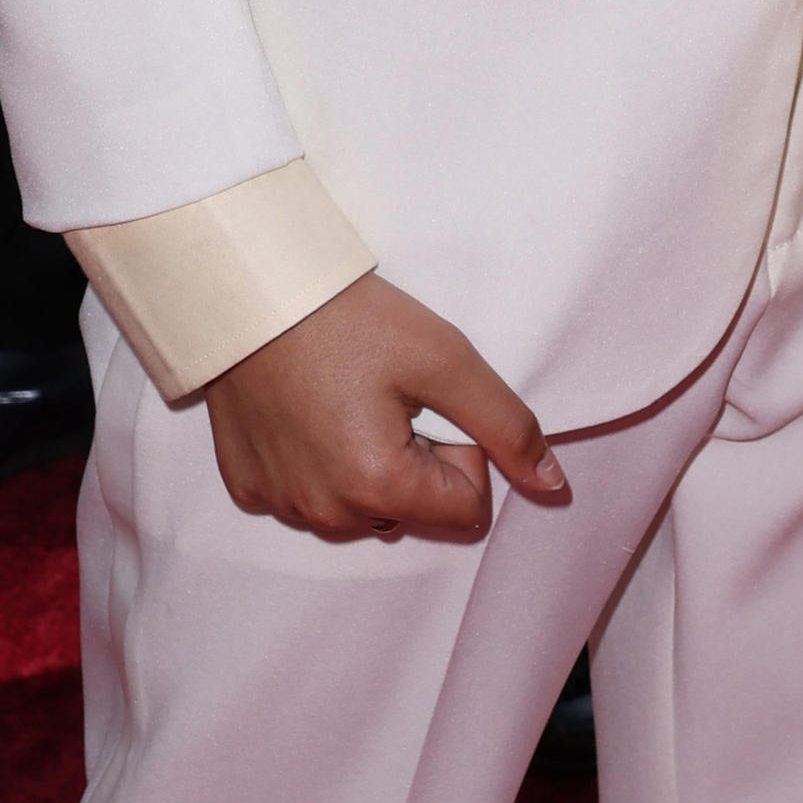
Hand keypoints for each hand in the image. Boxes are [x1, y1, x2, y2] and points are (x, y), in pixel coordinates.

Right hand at [204, 272, 573, 546]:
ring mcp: (282, 503)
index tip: (428, 403)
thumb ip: (508, 426)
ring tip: (343, 401)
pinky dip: (316, 464)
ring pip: (361, 511)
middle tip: (384, 397)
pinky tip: (306, 412)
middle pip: (413, 514)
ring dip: (367, 468)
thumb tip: (554, 486)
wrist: (250, 288)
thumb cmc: (349, 317)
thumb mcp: (446, 359)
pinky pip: (306, 497)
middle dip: (415, 464)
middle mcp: (328, 512)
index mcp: (380, 487)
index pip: (466, 508)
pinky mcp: (249, 487)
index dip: (464, 452)